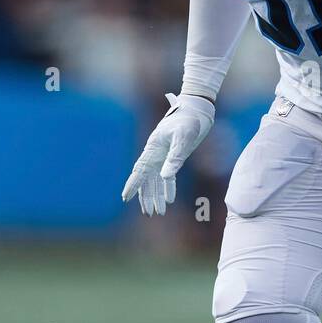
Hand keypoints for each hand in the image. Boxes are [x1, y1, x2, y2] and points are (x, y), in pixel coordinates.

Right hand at [122, 92, 214, 215]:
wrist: (196, 109)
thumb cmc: (188, 120)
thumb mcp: (183, 138)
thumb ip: (175, 157)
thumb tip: (165, 177)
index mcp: (153, 149)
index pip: (139, 171)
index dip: (132, 184)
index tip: (125, 198)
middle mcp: (155, 154)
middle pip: (147, 180)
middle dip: (146, 197)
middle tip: (149, 213)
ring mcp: (163, 156)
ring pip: (156, 180)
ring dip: (157, 195)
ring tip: (159, 212)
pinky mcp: (173, 156)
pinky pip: (168, 176)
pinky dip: (168, 187)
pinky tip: (170, 199)